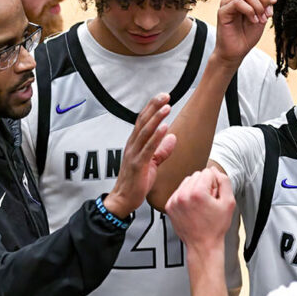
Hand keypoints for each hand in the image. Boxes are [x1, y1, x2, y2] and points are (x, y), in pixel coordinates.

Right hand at [104, 93, 176, 216]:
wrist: (123, 199)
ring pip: (145, 132)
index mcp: (134, 144)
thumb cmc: (136, 183)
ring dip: (156, 118)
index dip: (152, 108)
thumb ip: (162, 150)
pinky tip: (164, 128)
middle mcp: (132, 146)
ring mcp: (134, 154)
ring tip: (166, 107)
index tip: (163, 97)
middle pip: (142, 121)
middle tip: (165, 95)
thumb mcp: (152, 164)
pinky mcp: (138, 164)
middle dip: (154, 107)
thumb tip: (172, 137)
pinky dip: (156, 137)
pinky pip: (148, 148)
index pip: (142, 121)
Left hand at [165, 168, 234, 251]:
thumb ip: (224, 181)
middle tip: (208, 201)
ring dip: (194, 189)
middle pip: (196, 175)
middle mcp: (183, 195)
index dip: (215, 183)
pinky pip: (178, 191)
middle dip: (204, 185)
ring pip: (186, 182)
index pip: (207, 172)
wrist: (202, 244)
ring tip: (200, 205)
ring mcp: (174, 201)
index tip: (214, 196)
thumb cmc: (215, 227)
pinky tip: (192, 208)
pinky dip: (185, 196)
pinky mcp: (169, 206)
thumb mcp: (229, 202)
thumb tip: (215, 170)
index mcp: (197, 193)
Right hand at [214, 0, 277, 65]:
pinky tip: (253, 21)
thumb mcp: (263, 14)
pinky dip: (250, 11)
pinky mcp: (222, 11)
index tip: (273, 5)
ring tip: (260, 19)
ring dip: (258, 6)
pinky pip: (238, 2)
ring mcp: (226, 3)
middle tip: (267, 15)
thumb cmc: (247, 34)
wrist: (236, 52)